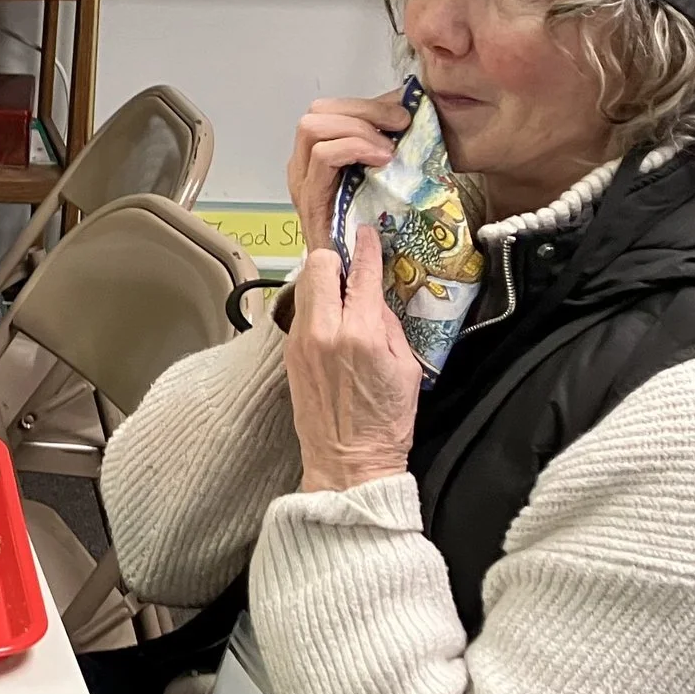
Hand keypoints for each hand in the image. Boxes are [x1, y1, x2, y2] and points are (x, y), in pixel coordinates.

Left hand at [285, 225, 420, 492]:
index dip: (365, 248)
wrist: (347, 460)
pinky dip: (314, 306)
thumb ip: (386, 323)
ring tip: (340, 290)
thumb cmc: (385, 420)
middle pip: (317, 266)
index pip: (359, 272)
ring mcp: (300, 341)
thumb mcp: (405, 367)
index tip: (366, 232)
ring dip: (322, 281)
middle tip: (349, 262)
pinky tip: (330, 317)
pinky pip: (300, 313)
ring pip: (304, 287)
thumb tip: (372, 295)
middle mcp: (323, 330)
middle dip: (334, 258)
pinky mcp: (289, 354)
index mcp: (359, 332)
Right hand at [286, 91, 410, 243]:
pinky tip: (382, 159)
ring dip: (359, 130)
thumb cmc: (371, 225)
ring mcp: (302, 181)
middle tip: (399, 127)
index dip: (365, 104)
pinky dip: (354, 148)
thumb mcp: (380, 174)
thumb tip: (408, 105)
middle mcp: (302, 164)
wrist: (355, 272)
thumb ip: (385, 141)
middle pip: (316, 113)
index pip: (327, 109)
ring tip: (389, 150)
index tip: (403, 115)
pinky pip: (323, 157)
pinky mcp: (310, 198)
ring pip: (313, 128)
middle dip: (363, 112)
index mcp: (317, 154)